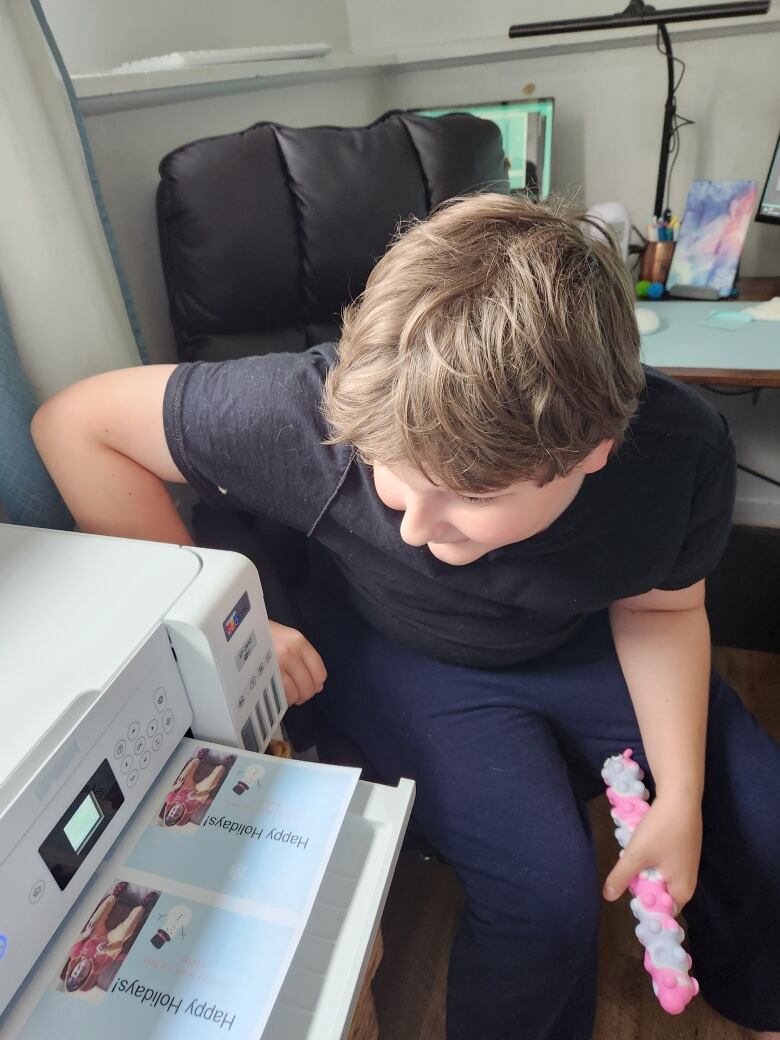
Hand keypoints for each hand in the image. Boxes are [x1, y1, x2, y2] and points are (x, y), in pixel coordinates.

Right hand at [268, 620, 326, 705]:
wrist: (238, 629)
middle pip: (308, 685)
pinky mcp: (261, 674)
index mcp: (299, 642)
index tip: (310, 686)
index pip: (319, 672)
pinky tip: (277, 693)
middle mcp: (289, 652)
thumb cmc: (264, 634)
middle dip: (305, 694)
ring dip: (292, 698)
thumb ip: (305, 659)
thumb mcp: (288, 638)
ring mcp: (275, 664)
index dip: (316, 684)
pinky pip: (278, 695)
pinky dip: (280, 699)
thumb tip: (318, 686)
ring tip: (286, 693)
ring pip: (294, 693)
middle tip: (298, 694)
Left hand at [603, 794, 701, 910]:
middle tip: (626, 873)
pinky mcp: (682, 851)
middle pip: (659, 894)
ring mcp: (686, 866)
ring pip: (659, 877)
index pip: (662, 913)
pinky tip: (641, 845)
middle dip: (641, 886)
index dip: (644, 908)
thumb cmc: (661, 829)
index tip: (628, 897)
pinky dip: (649, 859)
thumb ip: (621, 877)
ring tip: (632, 857)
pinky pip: (662, 864)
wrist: (680, 796)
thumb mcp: (636, 855)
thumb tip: (607, 897)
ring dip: (643, 870)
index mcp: (682, 891)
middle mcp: (688, 882)